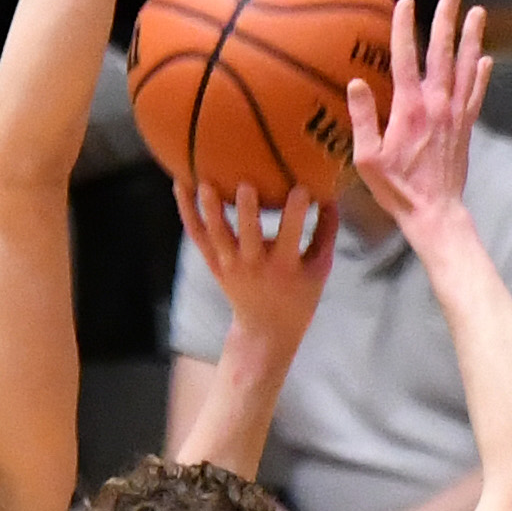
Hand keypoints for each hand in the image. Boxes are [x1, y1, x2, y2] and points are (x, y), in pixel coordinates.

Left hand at [176, 177, 333, 360]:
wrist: (265, 331)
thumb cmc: (298, 296)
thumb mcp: (319, 270)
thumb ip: (326, 233)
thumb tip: (331, 194)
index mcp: (284, 266)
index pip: (292, 234)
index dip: (296, 211)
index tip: (302, 189)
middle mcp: (254, 265)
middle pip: (248, 235)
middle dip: (247, 211)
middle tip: (246, 184)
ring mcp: (229, 264)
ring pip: (215, 234)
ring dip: (208, 207)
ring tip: (202, 179)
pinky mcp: (213, 263)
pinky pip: (197, 235)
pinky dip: (187, 211)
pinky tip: (180, 184)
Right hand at [347, 0, 485, 235]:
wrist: (435, 213)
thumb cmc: (397, 189)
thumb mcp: (367, 159)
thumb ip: (362, 119)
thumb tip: (356, 83)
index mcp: (410, 109)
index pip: (406, 58)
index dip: (404, 27)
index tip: (406, 1)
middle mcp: (437, 105)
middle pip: (443, 52)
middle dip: (446, 19)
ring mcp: (455, 115)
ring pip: (466, 67)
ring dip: (472, 37)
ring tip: (478, 11)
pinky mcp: (466, 127)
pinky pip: (477, 93)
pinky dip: (482, 74)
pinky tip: (486, 58)